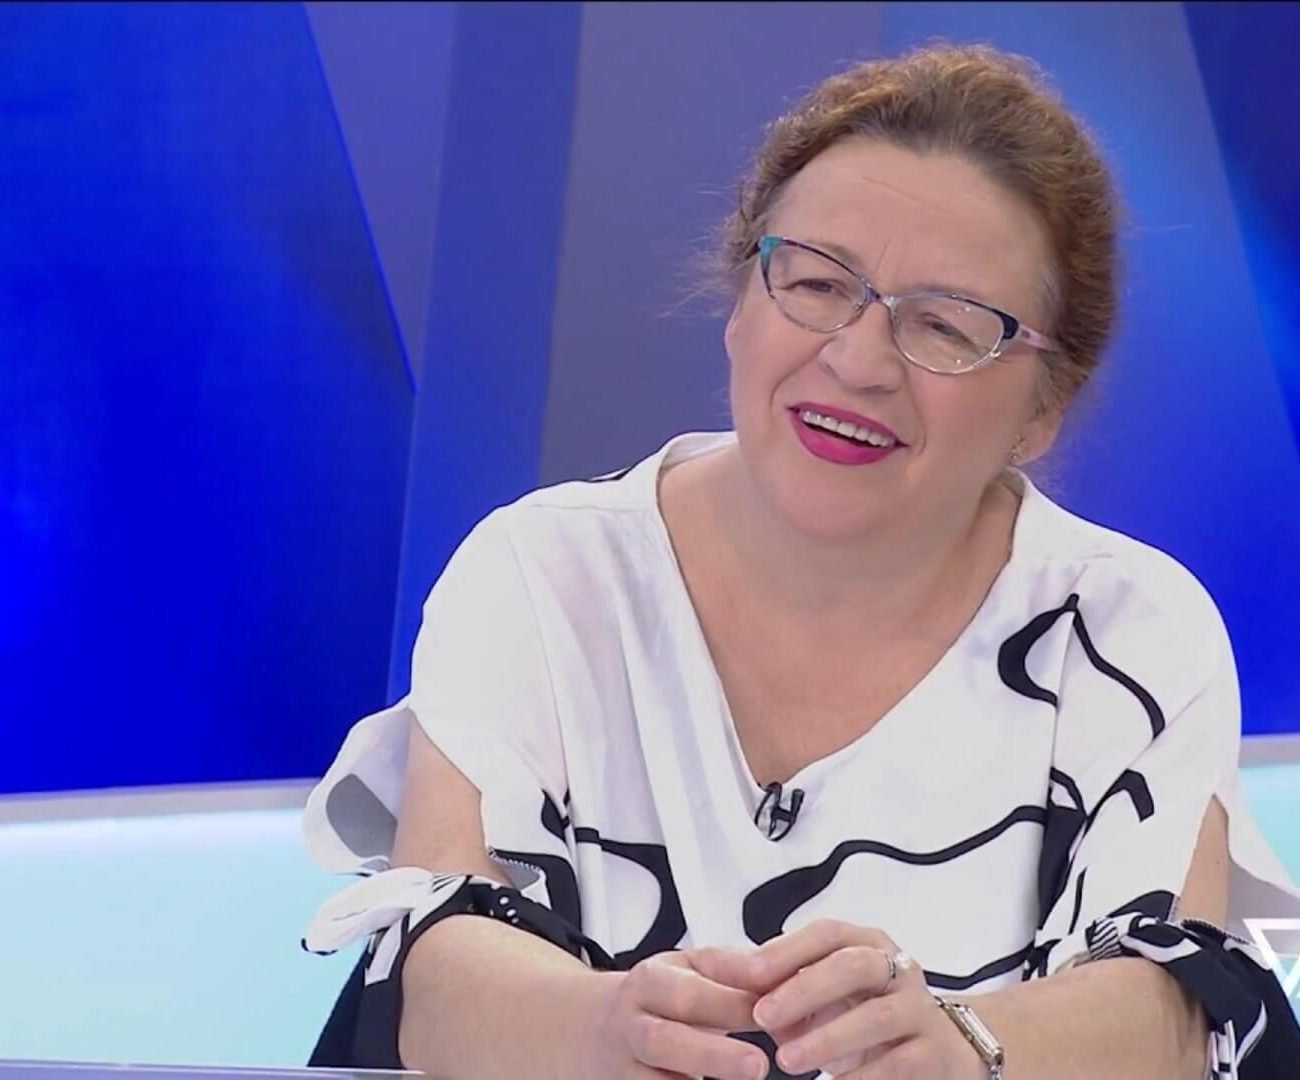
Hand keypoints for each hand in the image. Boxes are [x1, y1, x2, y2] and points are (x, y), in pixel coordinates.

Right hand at [584, 946, 772, 1078]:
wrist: (594, 1027)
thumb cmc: (661, 997)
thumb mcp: (690, 969)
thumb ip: (733, 970)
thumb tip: (782, 972)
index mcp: (649, 982)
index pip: (688, 992)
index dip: (729, 1005)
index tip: (772, 1013)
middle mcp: (631, 1025)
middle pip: (663, 1042)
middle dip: (712, 1055)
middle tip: (758, 1066)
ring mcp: (624, 1067)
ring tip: (747, 1079)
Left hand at [744, 920, 985, 1078]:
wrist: (936, 1048)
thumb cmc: (861, 1012)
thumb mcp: (816, 992)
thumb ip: (771, 980)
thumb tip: (712, 968)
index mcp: (865, 943)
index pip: (826, 934)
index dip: (787, 951)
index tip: (748, 974)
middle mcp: (897, 969)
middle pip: (853, 965)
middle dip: (805, 989)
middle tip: (763, 1017)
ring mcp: (919, 1010)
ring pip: (878, 1015)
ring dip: (829, 1037)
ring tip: (788, 1059)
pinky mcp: (934, 1053)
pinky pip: (900, 1062)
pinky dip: (863, 1075)